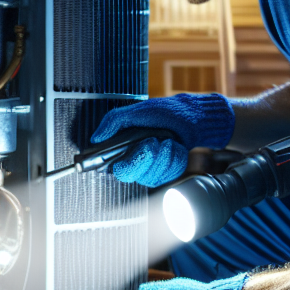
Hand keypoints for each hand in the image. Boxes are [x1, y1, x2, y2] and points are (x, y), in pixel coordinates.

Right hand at [92, 93, 234, 186]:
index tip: (142, 148)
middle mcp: (134, 161)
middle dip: (148, 157)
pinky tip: (176, 148)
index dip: (126, 163)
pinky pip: (168, 177)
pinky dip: (175, 160)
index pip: (115, 169)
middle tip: (155, 141)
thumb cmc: (166, 113)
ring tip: (168, 141)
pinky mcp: (165, 174)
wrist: (193, 118)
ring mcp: (150, 169)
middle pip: (134, 176)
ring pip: (151, 178)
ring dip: (164, 156)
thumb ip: (114, 121)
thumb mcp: (138, 111)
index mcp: (122, 147)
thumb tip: (96, 138)